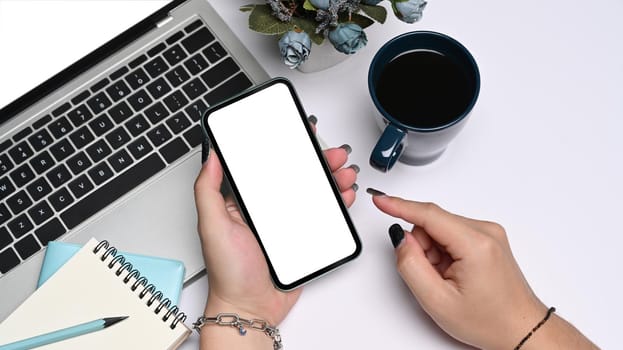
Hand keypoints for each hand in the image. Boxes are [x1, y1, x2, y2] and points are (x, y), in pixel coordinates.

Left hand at [194, 141, 357, 326]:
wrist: (251, 308)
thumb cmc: (228, 273)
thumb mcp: (212, 225)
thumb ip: (208, 189)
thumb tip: (212, 156)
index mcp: (245, 202)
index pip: (267, 166)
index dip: (284, 147)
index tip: (299, 133)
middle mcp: (267, 210)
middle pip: (296, 176)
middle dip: (317, 160)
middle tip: (331, 154)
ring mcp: (287, 223)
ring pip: (313, 192)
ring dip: (331, 179)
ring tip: (343, 173)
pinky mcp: (303, 238)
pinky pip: (324, 215)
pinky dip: (337, 203)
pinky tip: (343, 195)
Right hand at [371, 193, 546, 348]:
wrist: (521, 330)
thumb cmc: (490, 321)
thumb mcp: (438, 301)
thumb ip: (411, 265)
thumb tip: (401, 238)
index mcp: (476, 244)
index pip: (429, 215)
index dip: (399, 206)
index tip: (380, 200)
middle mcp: (486, 231)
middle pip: (432, 223)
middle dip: (423, 248)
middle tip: (433, 277)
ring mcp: (489, 234)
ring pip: (439, 230)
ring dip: (434, 253)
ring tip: (447, 279)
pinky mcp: (488, 238)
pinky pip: (451, 235)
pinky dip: (445, 253)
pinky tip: (455, 274)